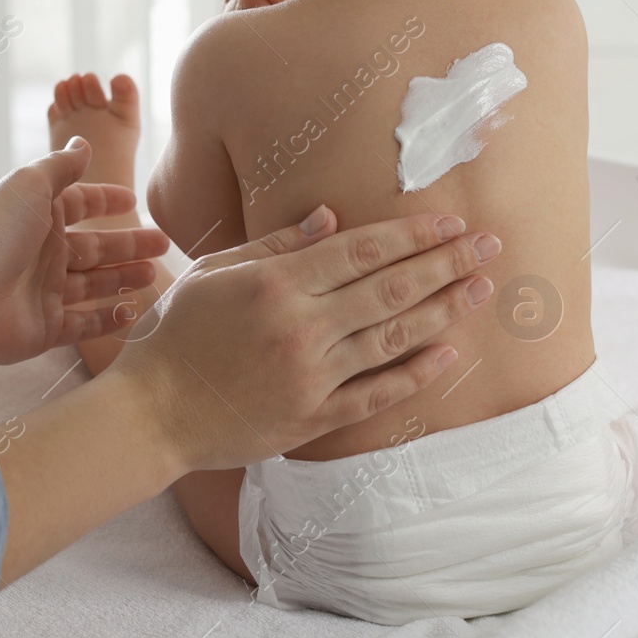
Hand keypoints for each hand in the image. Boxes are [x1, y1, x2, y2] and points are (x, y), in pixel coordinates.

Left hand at [0, 139, 169, 363]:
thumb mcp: (30, 185)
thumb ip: (60, 166)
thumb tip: (83, 143)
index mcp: (40, 216)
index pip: (82, 205)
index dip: (107, 202)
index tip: (134, 202)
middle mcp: (43, 253)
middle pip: (96, 247)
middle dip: (129, 244)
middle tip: (163, 244)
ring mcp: (44, 292)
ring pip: (94, 285)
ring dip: (124, 279)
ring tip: (153, 275)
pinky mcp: (44, 328)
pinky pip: (83, 324)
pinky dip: (108, 319)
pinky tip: (132, 311)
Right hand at [112, 206, 499, 472]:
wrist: (148, 415)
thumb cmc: (174, 334)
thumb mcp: (215, 272)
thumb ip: (275, 244)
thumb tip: (332, 218)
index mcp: (276, 284)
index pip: (362, 251)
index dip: (412, 235)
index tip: (450, 222)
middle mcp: (301, 328)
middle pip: (391, 289)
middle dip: (446, 263)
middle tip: (489, 245)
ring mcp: (311, 377)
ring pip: (393, 339)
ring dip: (444, 311)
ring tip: (481, 289)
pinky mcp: (313, 419)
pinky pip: (376, 395)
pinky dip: (415, 374)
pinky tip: (447, 353)